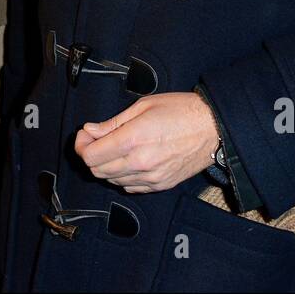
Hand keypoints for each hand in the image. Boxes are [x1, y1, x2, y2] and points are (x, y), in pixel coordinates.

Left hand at [74, 92, 220, 193]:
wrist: (213, 127)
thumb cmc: (180, 111)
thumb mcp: (143, 106)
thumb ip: (113, 122)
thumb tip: (90, 131)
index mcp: (132, 140)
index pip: (90, 156)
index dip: (82, 145)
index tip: (86, 135)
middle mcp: (139, 163)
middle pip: (97, 171)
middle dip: (91, 155)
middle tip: (97, 139)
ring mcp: (150, 178)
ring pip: (112, 181)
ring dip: (106, 166)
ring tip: (115, 148)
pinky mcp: (160, 185)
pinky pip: (129, 187)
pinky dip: (122, 176)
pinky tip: (129, 161)